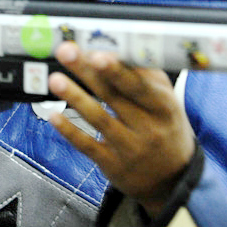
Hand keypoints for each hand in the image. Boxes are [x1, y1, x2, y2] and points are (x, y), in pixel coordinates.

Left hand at [47, 42, 195, 217]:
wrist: (173, 177)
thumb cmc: (166, 127)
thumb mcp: (166, 101)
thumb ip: (146, 76)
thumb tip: (118, 48)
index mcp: (164, 106)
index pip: (139, 84)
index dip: (117, 69)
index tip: (97, 53)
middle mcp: (148, 127)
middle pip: (114, 95)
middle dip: (88, 72)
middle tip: (66, 53)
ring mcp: (129, 147)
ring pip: (99, 119)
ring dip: (75, 97)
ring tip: (55, 79)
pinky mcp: (112, 164)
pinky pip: (88, 145)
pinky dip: (70, 130)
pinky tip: (53, 116)